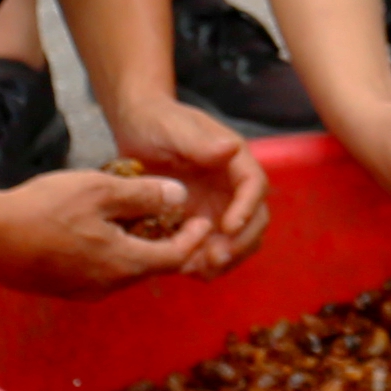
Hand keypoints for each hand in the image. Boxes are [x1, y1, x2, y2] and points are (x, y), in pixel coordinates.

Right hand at [0, 166, 225, 296]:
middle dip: (167, 242)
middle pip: (151, 266)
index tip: (202, 219)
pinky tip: (98, 231)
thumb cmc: (45, 208)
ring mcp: (82, 291)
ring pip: (123, 270)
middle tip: (173, 217)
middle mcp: (108, 286)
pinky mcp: (61, 289)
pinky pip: (98, 273)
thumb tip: (180, 197)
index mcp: (125, 264)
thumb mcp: (101, 191)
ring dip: (136, 248)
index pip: (175, 257)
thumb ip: (145, 196)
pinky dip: (110, 254)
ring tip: (136, 219)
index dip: (193, 238)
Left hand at [111, 98, 271, 275]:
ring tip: (199, 270)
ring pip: (237, 240)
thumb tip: (231, 149)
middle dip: (241, 243)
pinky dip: (203, 263)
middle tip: (214, 258)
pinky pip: (210, 248)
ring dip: (225, 259)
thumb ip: (199, 142)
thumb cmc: (155, 121)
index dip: (247, 209)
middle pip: (254, 219)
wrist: (136, 129)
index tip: (229, 228)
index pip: (254, 186)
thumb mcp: (173, 128)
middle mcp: (231, 186)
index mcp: (233, 160)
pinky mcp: (199, 223)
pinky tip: (184, 269)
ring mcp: (217, 206)